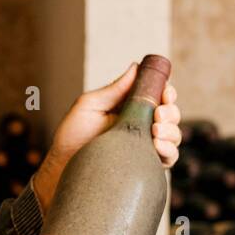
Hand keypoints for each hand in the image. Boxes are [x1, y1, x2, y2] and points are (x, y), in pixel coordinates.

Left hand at [32, 62, 180, 214]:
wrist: (61, 167)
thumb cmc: (71, 136)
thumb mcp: (89, 106)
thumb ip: (114, 89)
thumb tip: (136, 67)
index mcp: (130, 108)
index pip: (157, 96)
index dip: (166, 92)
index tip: (165, 92)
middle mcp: (140, 126)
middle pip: (170, 115)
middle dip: (170, 111)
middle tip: (159, 114)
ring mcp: (143, 147)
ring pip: (173, 136)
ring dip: (171, 130)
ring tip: (156, 130)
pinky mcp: (143, 166)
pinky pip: (167, 159)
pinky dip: (168, 151)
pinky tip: (157, 146)